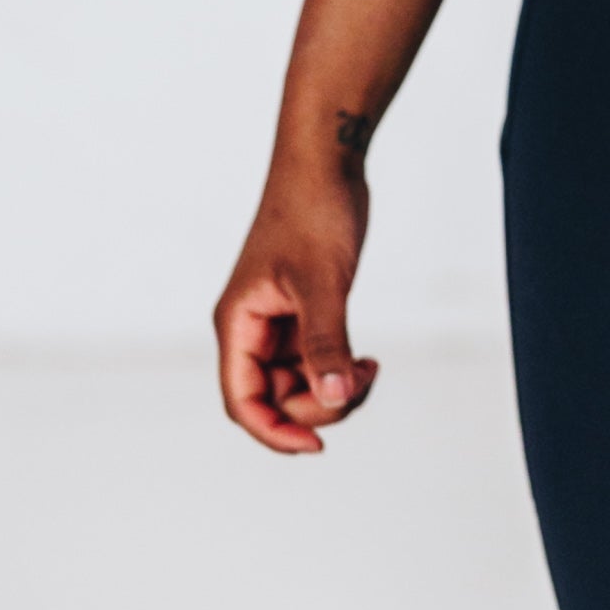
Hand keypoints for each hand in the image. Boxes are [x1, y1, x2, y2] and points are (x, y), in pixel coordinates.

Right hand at [214, 170, 379, 455]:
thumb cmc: (313, 211)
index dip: (274, 432)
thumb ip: (326, 342)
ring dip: (334, 388)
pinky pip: (317, 361)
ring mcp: (278, 322)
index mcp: (238, 324)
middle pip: (275, 399)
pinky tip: (370, 362)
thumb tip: (334, 398)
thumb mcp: (322, 282)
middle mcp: (252, 328)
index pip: (243, 401)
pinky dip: (342, 369)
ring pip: (300, 383)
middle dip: (317, 405)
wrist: (327, 163)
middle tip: (361, 381)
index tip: (317, 446)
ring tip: (371, 368)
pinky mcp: (304, 311)